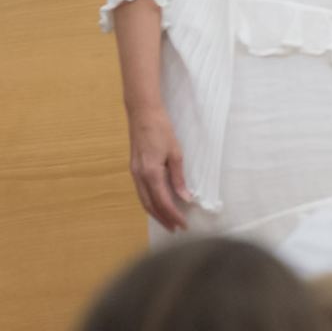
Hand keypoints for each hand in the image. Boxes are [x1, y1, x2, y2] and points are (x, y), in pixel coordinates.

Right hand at [127, 104, 190, 230]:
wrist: (143, 114)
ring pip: (143, 200)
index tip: (183, 225)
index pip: (163, 202)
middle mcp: (139, 177)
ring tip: (168, 221)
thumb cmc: (162, 131)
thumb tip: (185, 198)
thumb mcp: (175, 153)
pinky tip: (158, 205)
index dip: (173, 215)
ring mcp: (134, 174)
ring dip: (155, 213)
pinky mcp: (134, 169)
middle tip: (176, 229)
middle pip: (150, 205)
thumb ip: (178, 178)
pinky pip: (141, 192)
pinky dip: (150, 202)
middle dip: (163, 219)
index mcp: (151, 173)